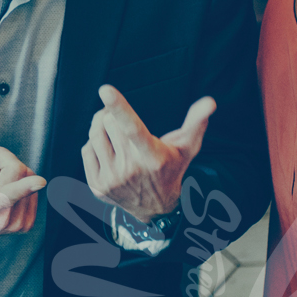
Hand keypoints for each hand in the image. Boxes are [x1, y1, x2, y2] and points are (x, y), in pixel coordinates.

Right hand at [0, 142, 42, 248]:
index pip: (7, 196)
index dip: (25, 186)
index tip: (39, 181)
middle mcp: (2, 220)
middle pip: (19, 175)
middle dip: (4, 158)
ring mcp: (16, 224)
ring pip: (28, 179)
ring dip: (11, 167)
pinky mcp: (24, 223)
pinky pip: (33, 191)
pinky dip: (20, 180)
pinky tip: (2, 179)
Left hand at [82, 86, 212, 222]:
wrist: (155, 207)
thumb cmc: (171, 168)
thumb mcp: (187, 147)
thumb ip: (197, 122)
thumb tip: (210, 101)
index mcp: (152, 157)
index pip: (132, 127)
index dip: (119, 107)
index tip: (105, 89)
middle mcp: (130, 170)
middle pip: (109, 123)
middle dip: (112, 114)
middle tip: (120, 118)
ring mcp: (112, 181)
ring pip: (94, 134)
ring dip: (101, 126)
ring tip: (114, 131)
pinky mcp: (97, 187)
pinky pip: (86, 149)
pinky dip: (94, 144)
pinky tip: (109, 150)